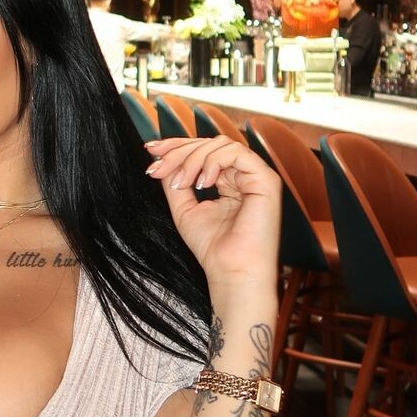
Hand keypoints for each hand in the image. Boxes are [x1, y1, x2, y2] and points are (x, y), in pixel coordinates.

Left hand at [147, 136, 280, 298]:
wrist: (231, 272)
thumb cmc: (212, 248)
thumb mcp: (184, 209)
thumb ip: (175, 181)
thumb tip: (161, 158)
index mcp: (228, 181)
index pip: (203, 151)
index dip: (176, 146)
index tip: (150, 150)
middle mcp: (243, 175)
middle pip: (209, 144)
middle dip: (178, 151)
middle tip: (157, 167)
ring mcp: (256, 176)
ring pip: (221, 145)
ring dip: (192, 159)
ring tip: (181, 183)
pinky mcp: (266, 179)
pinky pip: (237, 153)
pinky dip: (213, 162)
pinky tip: (202, 183)